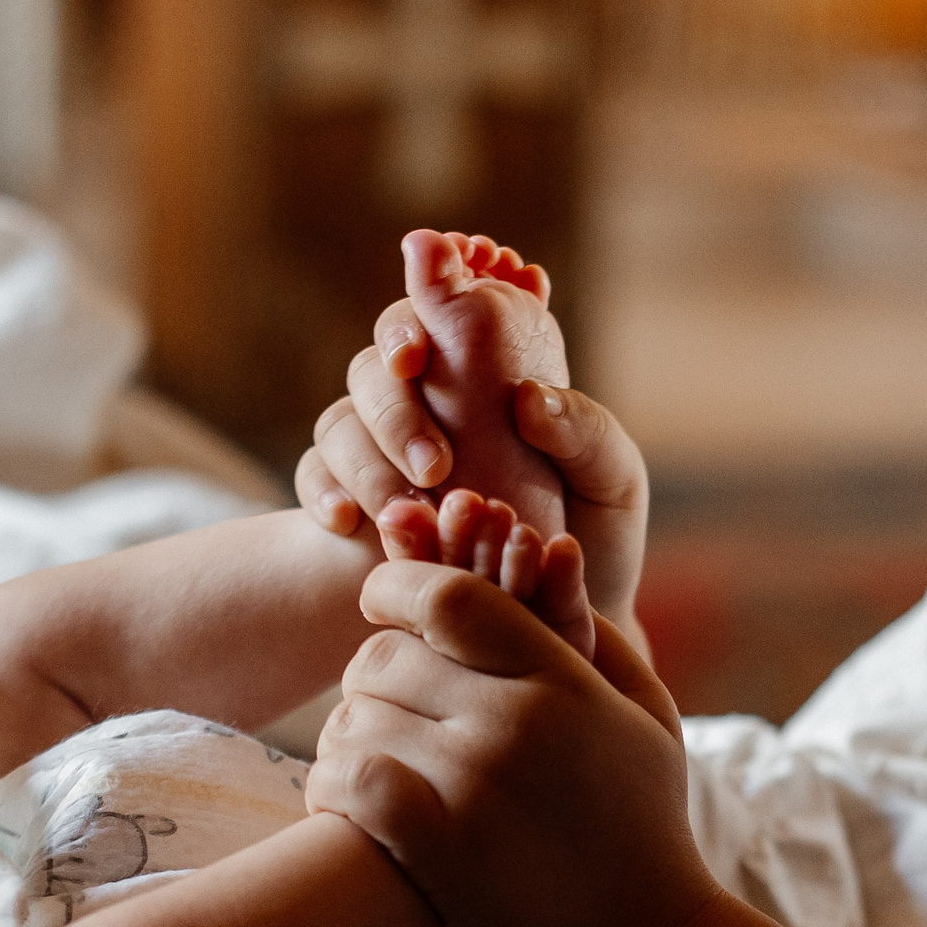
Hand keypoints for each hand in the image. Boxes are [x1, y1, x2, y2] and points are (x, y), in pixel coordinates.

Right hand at [299, 339, 649, 647]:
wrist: (556, 627)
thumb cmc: (591, 543)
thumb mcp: (612, 484)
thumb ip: (586, 432)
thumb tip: (526, 399)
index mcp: (493, 378)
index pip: (444, 313)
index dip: (425, 300)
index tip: (423, 351)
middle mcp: (432, 401)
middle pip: (380, 365)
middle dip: (396, 403)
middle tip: (434, 462)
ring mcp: (386, 449)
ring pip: (342, 420)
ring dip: (366, 455)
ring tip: (408, 505)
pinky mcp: (355, 500)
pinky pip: (314, 474)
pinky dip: (323, 490)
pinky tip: (349, 522)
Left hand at [307, 560, 709, 926]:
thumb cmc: (647, 824)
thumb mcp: (649, 716)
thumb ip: (598, 637)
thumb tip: (546, 564)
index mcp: (564, 679)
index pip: (448, 596)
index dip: (396, 587)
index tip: (382, 604)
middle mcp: (515, 720)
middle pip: (385, 656)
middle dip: (372, 675)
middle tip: (385, 706)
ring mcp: (473, 784)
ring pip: (353, 719)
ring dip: (347, 737)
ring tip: (370, 760)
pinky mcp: (439, 847)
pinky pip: (345, 782)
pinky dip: (331, 788)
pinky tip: (349, 803)